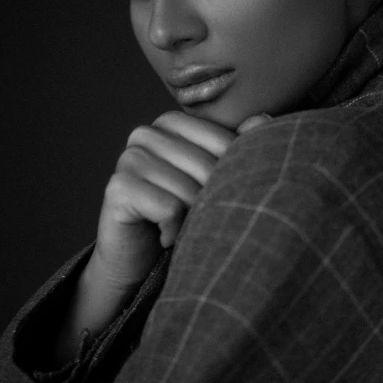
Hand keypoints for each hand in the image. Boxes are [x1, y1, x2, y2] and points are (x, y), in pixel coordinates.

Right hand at [91, 110, 237, 292]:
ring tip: (184, 230)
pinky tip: (164, 237)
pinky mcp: (118, 188)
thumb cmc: (181, 218)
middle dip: (213, 201)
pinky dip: (174, 231)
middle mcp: (146, 134)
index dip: (233, 177)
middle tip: (202, 221)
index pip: (224, 142)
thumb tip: (263, 118)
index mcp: (171, 123)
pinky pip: (170, 208)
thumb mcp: (213, 181)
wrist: (137, 264)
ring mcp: (129, 158)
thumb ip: (237, 147)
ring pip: (190, 190)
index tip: (219, 199)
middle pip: (208, 167)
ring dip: (194, 221)